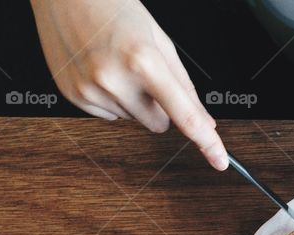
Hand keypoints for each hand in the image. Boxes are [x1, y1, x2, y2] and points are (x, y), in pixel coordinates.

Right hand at [30, 0, 227, 169]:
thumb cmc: (113, 8)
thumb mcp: (160, 41)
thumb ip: (185, 86)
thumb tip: (205, 121)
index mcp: (143, 60)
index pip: (183, 115)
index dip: (206, 141)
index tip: (219, 160)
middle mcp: (114, 78)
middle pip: (159, 124)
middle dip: (159, 106)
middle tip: (143, 73)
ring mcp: (90, 90)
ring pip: (133, 120)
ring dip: (131, 100)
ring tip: (116, 64)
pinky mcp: (74, 96)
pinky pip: (108, 116)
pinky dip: (110, 99)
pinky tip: (99, 70)